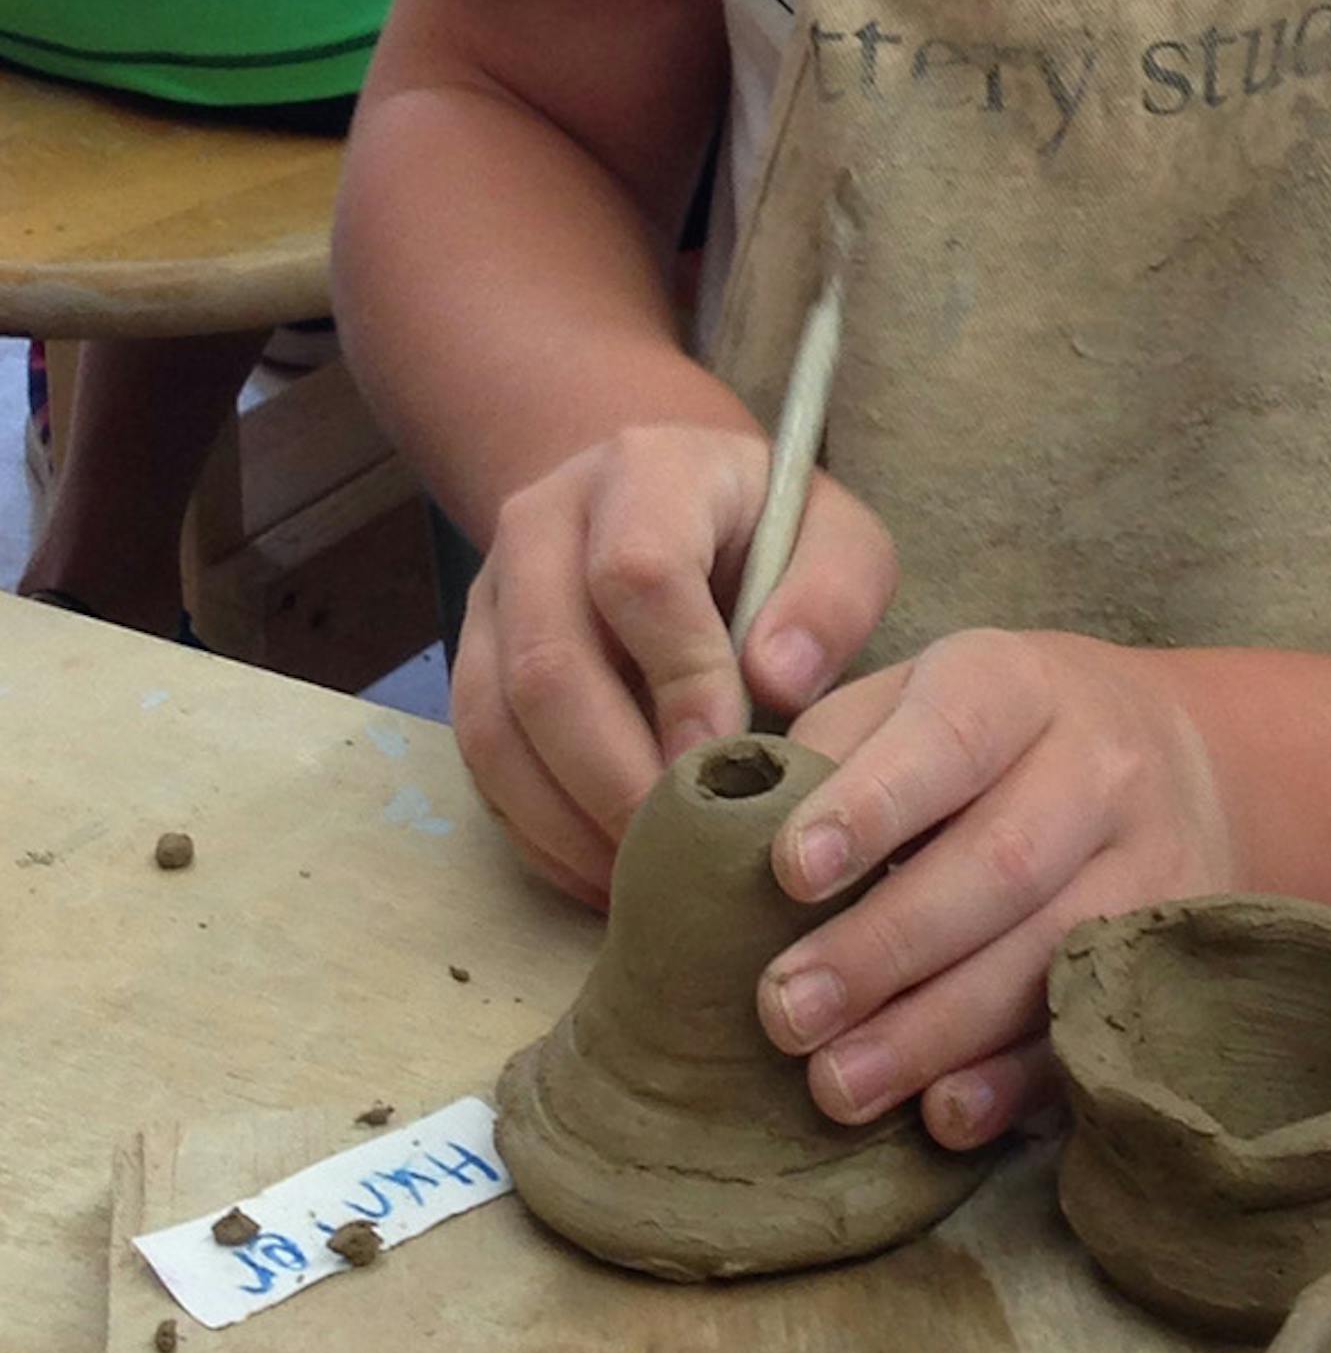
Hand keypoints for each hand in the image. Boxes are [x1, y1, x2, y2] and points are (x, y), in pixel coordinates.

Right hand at [452, 422, 896, 903]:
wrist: (667, 509)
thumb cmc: (768, 535)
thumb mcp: (835, 539)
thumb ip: (832, 598)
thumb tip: (777, 682)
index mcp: (643, 472)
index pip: (638, 575)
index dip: (682, 679)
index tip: (729, 762)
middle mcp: (542, 524)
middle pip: (547, 665)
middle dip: (616, 776)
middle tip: (683, 850)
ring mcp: (492, 598)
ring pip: (493, 726)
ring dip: (567, 821)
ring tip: (644, 879)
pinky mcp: (473, 666)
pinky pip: (480, 765)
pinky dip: (539, 834)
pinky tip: (604, 874)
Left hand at [756, 631, 1237, 1148]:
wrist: (1174, 758)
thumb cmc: (987, 739)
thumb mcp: (914, 700)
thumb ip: (828, 745)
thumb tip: (720, 823)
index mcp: (1016, 684)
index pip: (949, 737)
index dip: (871, 806)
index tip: (789, 871)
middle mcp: (1100, 766)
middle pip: (999, 864)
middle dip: (884, 948)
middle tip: (784, 1012)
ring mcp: (1153, 865)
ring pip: (1048, 955)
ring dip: (935, 1033)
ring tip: (835, 1086)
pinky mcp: (1171, 952)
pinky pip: (1092, 1026)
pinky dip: (1015, 1081)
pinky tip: (942, 1117)